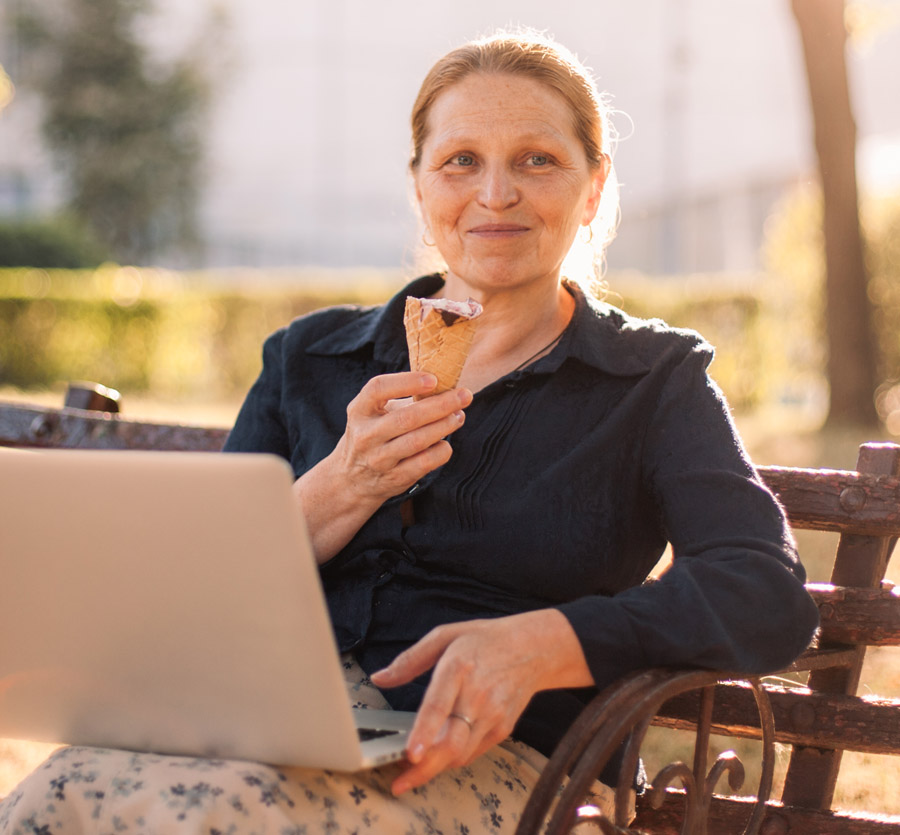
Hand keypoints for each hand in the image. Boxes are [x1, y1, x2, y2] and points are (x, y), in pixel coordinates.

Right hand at [294, 372, 471, 561]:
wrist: (351, 479)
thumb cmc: (372, 435)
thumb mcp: (373, 413)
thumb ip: (400, 399)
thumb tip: (444, 386)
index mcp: (359, 411)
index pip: (378, 389)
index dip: (407, 381)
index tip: (433, 379)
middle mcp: (366, 435)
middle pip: (407, 417)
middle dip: (441, 405)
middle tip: (464, 395)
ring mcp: (379, 459)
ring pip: (418, 441)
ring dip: (444, 426)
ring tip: (459, 416)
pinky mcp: (394, 478)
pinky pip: (425, 463)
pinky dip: (441, 451)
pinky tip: (446, 442)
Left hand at [370, 609, 593, 794]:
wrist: (534, 649)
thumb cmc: (485, 640)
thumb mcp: (445, 636)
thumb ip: (410, 660)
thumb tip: (379, 678)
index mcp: (458, 667)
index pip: (439, 705)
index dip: (424, 732)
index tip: (410, 754)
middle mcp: (477, 695)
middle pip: (451, 743)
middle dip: (423, 769)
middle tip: (399, 783)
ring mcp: (493, 715)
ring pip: (460, 754)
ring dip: (435, 767)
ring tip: (412, 768)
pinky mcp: (503, 728)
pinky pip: (473, 752)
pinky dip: (453, 758)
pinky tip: (438, 755)